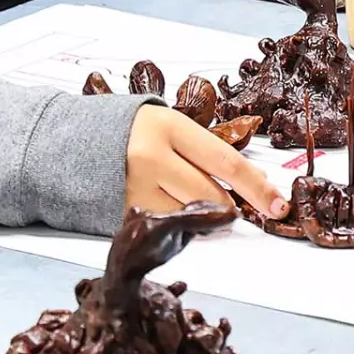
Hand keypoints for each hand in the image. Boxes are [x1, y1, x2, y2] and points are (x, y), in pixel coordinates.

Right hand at [125, 106, 287, 219]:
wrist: (74, 141)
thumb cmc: (133, 132)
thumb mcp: (171, 126)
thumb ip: (208, 151)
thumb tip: (254, 182)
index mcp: (169, 127)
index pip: (227, 163)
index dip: (258, 188)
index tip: (278, 205)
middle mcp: (152, 157)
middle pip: (212, 197)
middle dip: (231, 208)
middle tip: (236, 208)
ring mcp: (136, 188)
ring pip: (192, 217)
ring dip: (203, 217)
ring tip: (186, 198)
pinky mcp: (125, 213)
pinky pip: (168, 227)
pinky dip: (179, 224)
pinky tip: (169, 207)